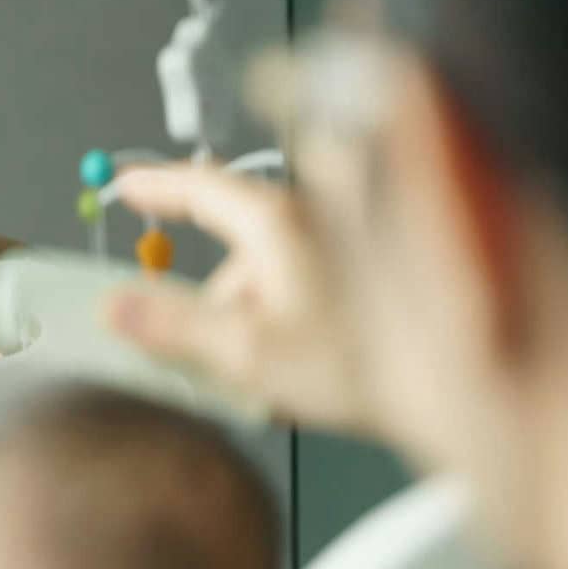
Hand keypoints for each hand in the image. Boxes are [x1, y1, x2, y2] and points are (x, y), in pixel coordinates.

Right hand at [103, 164, 366, 431]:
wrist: (454, 382)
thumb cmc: (366, 363)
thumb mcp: (246, 352)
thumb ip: (171, 327)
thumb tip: (114, 308)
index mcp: (278, 219)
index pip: (197, 186)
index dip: (152, 188)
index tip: (123, 189)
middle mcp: (315, 215)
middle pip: (236, 251)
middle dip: (222, 304)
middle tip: (219, 358)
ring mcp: (347, 239)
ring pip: (275, 274)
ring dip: (264, 319)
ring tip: (281, 377)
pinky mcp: (370, 269)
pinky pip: (311, 285)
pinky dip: (298, 319)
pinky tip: (311, 364)